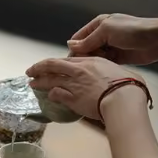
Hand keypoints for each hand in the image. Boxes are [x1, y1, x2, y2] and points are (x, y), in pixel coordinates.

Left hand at [26, 57, 144, 119]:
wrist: (123, 98)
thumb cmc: (127, 85)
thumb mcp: (116, 70)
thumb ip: (106, 70)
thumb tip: (107, 75)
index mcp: (90, 61)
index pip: (67, 59)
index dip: (56, 62)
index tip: (50, 64)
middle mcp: (79, 70)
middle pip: (53, 65)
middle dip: (39, 67)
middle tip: (30, 71)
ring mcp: (74, 84)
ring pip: (51, 80)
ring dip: (39, 81)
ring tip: (31, 83)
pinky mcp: (72, 98)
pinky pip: (57, 94)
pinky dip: (51, 94)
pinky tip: (47, 96)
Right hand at [67, 14, 157, 64]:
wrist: (157, 40)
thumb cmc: (133, 31)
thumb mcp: (106, 31)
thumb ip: (88, 40)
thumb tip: (70, 45)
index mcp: (98, 25)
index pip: (79, 39)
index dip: (73, 51)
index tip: (70, 64)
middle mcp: (103, 35)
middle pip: (86, 50)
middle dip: (84, 59)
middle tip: (82, 70)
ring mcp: (110, 47)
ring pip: (95, 58)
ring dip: (93, 64)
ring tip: (92, 71)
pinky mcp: (118, 58)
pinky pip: (104, 64)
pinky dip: (102, 68)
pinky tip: (101, 73)